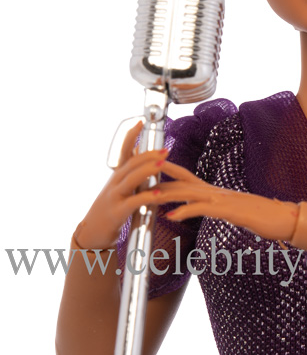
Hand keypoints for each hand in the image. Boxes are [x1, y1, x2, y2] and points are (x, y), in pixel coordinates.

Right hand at [74, 121, 169, 249]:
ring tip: (162, 162)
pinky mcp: (117, 212)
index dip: (131, 136)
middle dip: (149, 154)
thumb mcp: (118, 187)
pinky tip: (157, 193)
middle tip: (166, 148)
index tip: (141, 122)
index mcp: (117, 176)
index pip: (124, 152)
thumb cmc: (110, 209)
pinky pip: (133, 203)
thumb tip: (139, 152)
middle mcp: (114, 183)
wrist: (93, 232)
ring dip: (148, 170)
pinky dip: (146, 197)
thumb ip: (129, 171)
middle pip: (131, 163)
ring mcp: (114, 197)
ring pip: (131, 179)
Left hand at [155, 160, 299, 241]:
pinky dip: (185, 212)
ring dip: (167, 194)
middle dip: (160, 177)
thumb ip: (217, 207)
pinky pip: (203, 209)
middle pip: (183, 181)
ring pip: (189, 193)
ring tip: (147, 196)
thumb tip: (205, 208)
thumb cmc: (262, 217)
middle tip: (138, 173)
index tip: (149, 166)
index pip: (186, 177)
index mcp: (216, 192)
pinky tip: (171, 217)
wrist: (284, 218)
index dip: (167, 171)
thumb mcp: (234, 211)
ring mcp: (223, 199)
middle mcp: (216, 191)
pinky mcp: (229, 211)